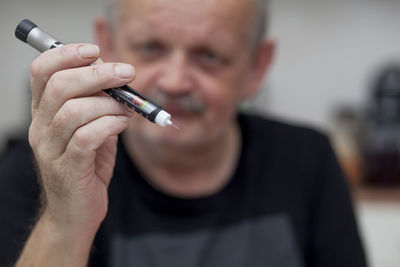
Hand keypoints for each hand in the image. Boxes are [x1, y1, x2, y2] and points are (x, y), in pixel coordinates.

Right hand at [29, 43, 134, 233]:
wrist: (75, 214)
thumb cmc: (86, 169)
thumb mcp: (92, 130)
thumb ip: (99, 105)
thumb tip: (116, 77)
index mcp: (44, 113)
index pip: (41, 71)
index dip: (66, 54)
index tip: (95, 51)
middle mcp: (40, 128)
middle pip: (60, 85)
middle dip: (98, 73)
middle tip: (127, 73)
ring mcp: (51, 149)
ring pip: (74, 110)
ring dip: (109, 103)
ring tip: (127, 108)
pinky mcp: (68, 168)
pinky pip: (87, 137)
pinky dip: (110, 125)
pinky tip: (123, 125)